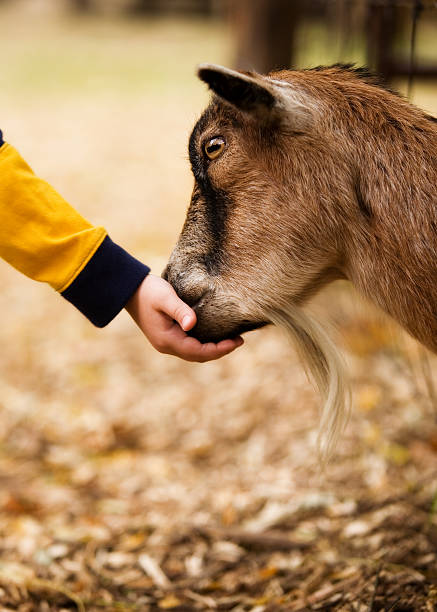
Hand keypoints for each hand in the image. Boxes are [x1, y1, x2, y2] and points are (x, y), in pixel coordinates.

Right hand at [125, 274, 243, 361]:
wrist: (129, 289)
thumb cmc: (148, 290)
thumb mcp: (165, 297)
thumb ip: (179, 310)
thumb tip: (192, 324)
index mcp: (167, 340)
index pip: (198, 352)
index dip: (219, 349)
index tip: (236, 341)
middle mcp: (166, 345)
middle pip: (198, 356)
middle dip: (219, 351)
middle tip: (239, 340)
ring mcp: (165, 342)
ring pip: (193, 352)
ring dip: (212, 349)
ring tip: (230, 340)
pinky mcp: (166, 336)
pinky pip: (188, 346)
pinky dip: (203, 344)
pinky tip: (214, 335)